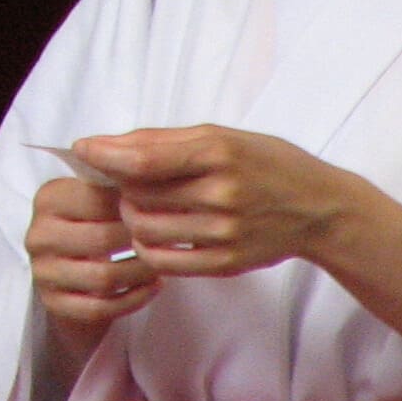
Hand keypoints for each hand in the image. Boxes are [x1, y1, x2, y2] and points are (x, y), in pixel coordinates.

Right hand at [27, 174, 158, 340]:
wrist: (69, 267)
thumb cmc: (93, 222)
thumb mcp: (97, 195)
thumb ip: (116, 182)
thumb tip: (151, 170)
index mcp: (48, 198)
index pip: (97, 199)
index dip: (134, 206)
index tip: (160, 209)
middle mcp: (38, 234)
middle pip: (102, 240)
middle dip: (140, 242)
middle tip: (167, 240)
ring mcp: (43, 272)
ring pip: (103, 278)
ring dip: (141, 273)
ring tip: (161, 263)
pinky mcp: (54, 304)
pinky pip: (101, 308)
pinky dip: (134, 298)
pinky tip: (153, 286)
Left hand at [72, 126, 350, 278]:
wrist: (319, 208)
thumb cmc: (264, 162)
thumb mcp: (220, 136)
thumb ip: (163, 142)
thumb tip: (105, 145)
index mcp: (218, 152)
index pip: (144, 159)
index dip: (105, 156)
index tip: (83, 150)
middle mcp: (221, 194)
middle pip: (138, 196)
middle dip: (118, 187)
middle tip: (121, 180)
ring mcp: (224, 234)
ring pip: (145, 230)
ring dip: (131, 217)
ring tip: (140, 206)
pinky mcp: (226, 264)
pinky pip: (165, 262)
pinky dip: (148, 247)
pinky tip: (155, 232)